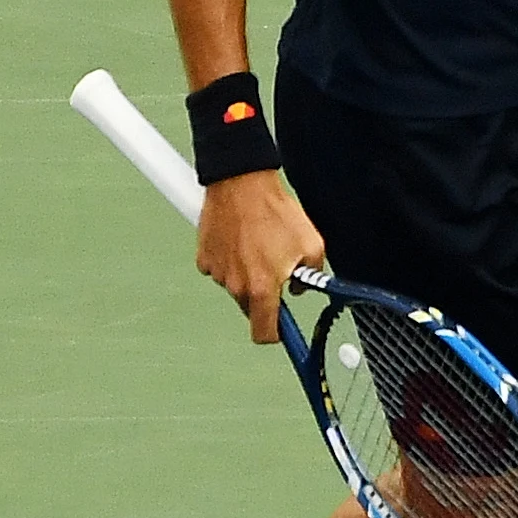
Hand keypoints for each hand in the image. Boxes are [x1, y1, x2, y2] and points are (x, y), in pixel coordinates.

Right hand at [196, 171, 325, 343]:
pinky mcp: (204, 258)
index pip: (264, 334)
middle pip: (251, 308)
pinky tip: (240, 238)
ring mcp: (217, 272)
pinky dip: (230, 260)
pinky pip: (221, 268)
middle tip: (274, 269)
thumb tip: (301, 287)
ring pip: (236, 286)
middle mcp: (236, 286)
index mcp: (262, 288)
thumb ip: (312, 275)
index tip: (282, 329)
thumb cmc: (275, 211)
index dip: (276, 334)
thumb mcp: (311, 244)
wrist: (241, 183)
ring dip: (247, 274)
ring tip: (258, 244)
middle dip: (264, 296)